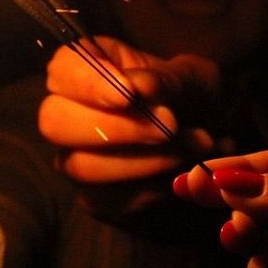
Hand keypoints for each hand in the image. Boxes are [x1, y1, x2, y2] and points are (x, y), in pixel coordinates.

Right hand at [38, 35, 229, 221]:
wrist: (212, 139)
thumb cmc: (192, 95)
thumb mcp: (190, 77)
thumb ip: (166, 80)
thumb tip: (140, 87)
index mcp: (85, 66)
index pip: (62, 69)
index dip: (89, 82)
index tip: (130, 93)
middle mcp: (67, 111)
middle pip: (55, 122)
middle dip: (116, 127)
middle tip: (170, 125)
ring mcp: (75, 157)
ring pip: (80, 166)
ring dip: (144, 160)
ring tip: (195, 146)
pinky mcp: (95, 198)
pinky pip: (110, 200)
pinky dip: (156, 187)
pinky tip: (187, 170)